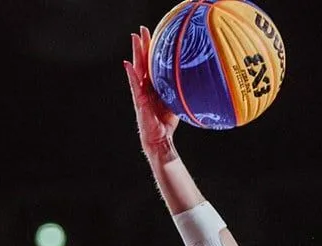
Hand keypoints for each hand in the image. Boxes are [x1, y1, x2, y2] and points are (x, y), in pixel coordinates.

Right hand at [124, 26, 178, 154]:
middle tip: (142, 29)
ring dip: (135, 53)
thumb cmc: (167, 123)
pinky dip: (131, 74)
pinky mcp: (139, 101)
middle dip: (142, 45)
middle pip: (143, 62)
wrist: (160, 139)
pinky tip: (127, 64)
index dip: (151, 50)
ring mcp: (141, 93)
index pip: (152, 64)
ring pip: (137, 69)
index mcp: (153, 86)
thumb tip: (193, 80)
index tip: (153, 34)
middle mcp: (145, 87)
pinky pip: (134, 85)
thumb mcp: (175, 102)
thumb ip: (178, 91)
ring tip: (134, 38)